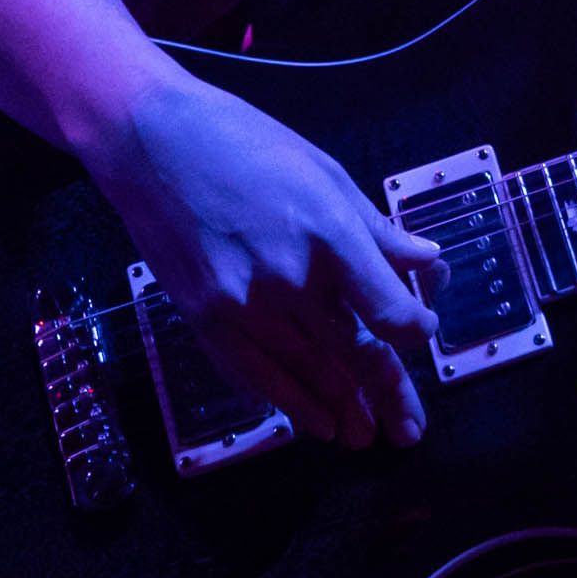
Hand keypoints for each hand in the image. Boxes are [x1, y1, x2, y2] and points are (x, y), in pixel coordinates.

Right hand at [88, 70, 445, 449]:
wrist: (149, 140)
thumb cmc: (243, 142)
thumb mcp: (325, 172)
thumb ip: (376, 230)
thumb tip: (428, 262)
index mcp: (330, 236)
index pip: (390, 313)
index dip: (414, 334)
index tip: (421, 337)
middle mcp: (291, 280)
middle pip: (353, 355)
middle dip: (386, 395)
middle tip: (407, 430)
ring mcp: (243, 306)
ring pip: (306, 375)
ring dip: (340, 410)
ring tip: (364, 437)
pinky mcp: (204, 319)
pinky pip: (253, 375)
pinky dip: (286, 402)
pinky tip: (311, 422)